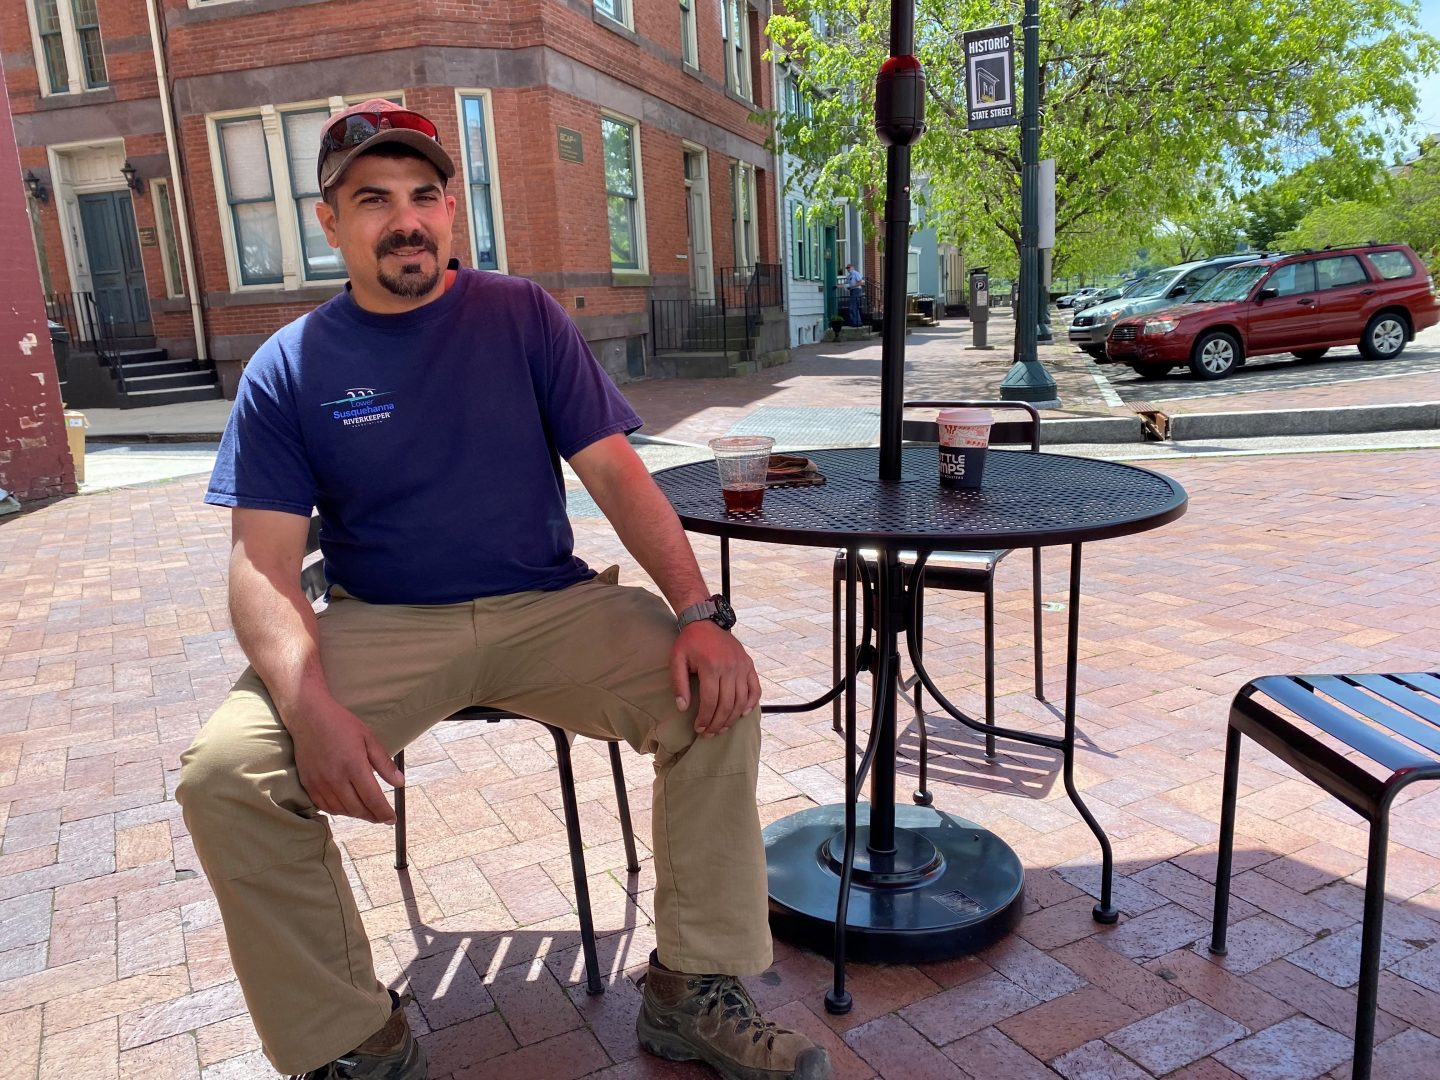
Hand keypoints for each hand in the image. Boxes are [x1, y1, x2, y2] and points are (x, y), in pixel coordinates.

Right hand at [287, 699, 403, 823]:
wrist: (308, 716)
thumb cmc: (341, 724)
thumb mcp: (369, 738)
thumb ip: (384, 763)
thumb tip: (400, 783)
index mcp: (354, 766)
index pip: (372, 799)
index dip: (384, 812)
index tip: (392, 819)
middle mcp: (336, 778)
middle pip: (357, 808)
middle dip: (372, 816)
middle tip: (381, 817)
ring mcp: (320, 783)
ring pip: (341, 810)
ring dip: (356, 814)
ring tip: (366, 812)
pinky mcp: (308, 784)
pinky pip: (324, 806)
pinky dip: (338, 810)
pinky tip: (346, 807)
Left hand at [670, 621, 760, 737]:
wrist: (705, 621)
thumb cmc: (689, 643)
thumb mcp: (676, 660)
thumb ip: (678, 684)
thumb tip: (683, 708)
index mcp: (711, 666)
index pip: (711, 701)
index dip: (705, 719)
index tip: (699, 729)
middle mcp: (730, 667)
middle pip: (727, 704)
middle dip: (718, 723)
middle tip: (709, 733)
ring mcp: (742, 666)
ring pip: (741, 700)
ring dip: (732, 718)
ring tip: (722, 728)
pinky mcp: (749, 664)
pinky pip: (755, 689)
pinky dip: (751, 703)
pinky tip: (742, 714)